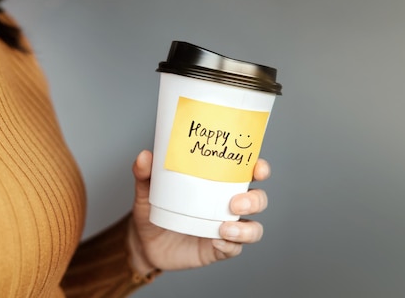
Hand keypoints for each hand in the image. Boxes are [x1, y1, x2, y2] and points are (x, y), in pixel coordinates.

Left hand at [127, 150, 269, 273]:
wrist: (144, 243)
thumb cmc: (153, 210)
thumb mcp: (147, 190)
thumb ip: (145, 174)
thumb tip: (144, 156)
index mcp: (219, 184)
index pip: (248, 173)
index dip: (260, 169)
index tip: (257, 168)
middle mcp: (228, 205)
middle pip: (258, 200)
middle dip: (255, 201)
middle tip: (235, 203)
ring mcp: (226, 228)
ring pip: (254, 228)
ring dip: (246, 229)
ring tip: (224, 227)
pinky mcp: (219, 249)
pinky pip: (234, 249)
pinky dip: (230, 245)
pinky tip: (216, 241)